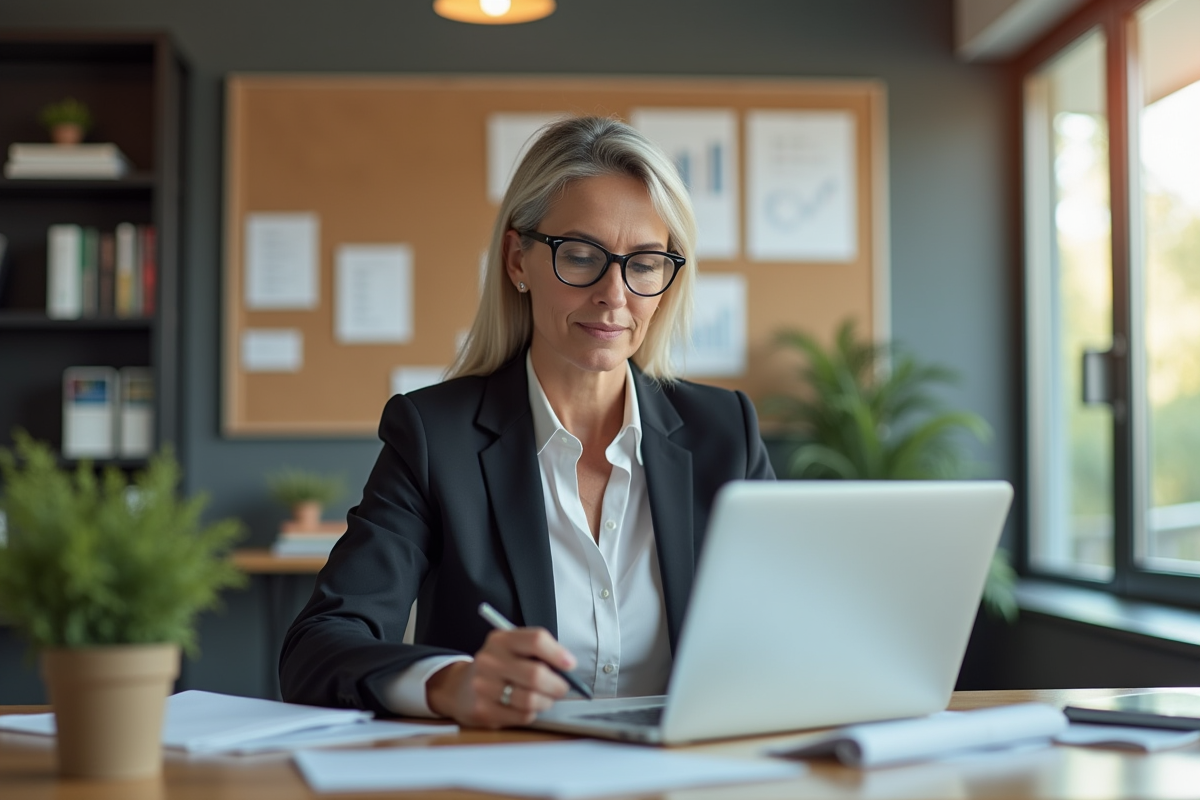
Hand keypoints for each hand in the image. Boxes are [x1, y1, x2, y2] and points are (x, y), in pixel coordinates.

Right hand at [426, 627, 575, 727]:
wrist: (459, 688)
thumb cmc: (498, 667)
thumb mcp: (512, 649)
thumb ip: (537, 654)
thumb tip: (568, 669)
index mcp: (501, 639)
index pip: (536, 640)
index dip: (558, 654)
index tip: (570, 664)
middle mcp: (489, 660)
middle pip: (536, 674)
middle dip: (557, 685)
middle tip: (563, 688)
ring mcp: (483, 686)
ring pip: (531, 699)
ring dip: (546, 701)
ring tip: (545, 698)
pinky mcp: (483, 710)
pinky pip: (522, 716)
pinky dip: (532, 713)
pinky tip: (525, 707)